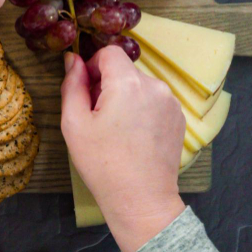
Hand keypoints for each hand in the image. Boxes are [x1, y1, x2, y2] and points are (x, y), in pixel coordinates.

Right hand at [60, 47, 185, 251]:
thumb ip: (72, 84)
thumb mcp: (74, 123)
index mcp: (128, 83)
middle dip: (107, 85)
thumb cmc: (103, 163)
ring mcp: (171, 102)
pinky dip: (141, 110)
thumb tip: (74, 60)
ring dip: (125, 97)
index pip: (109, 52)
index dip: (93, 66)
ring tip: (116, 130)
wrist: (141, 199)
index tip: (86, 91)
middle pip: (124, 70)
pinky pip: (154, 101)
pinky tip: (133, 136)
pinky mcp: (178, 118)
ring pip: (139, 85)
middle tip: (97, 117)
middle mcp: (155, 86)